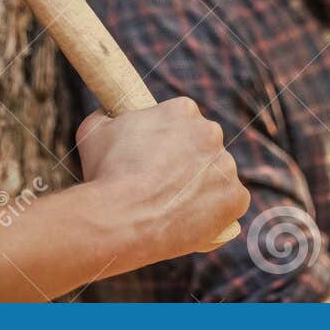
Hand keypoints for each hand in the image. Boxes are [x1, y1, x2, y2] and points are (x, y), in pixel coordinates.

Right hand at [77, 97, 249, 268]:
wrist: (120, 217)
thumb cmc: (104, 173)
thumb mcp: (94, 130)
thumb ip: (107, 116)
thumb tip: (106, 113)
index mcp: (183, 110)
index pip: (181, 118)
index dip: (167, 138)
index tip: (153, 156)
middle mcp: (211, 132)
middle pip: (203, 145)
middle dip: (187, 160)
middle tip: (164, 182)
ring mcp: (226, 166)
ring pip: (217, 174)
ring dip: (202, 185)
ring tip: (174, 206)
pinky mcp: (235, 199)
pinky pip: (232, 204)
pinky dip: (219, 212)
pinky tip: (197, 219)